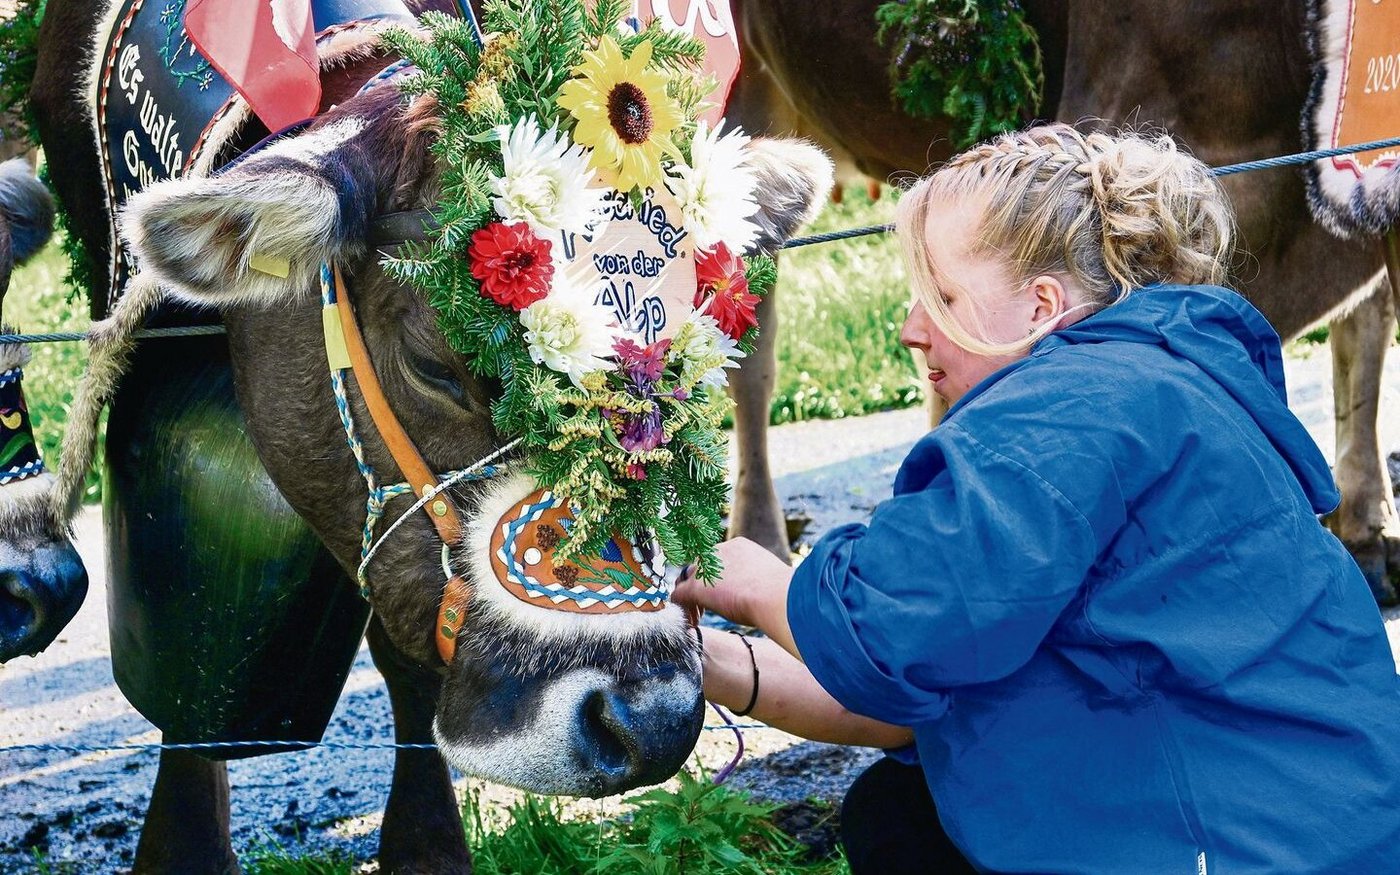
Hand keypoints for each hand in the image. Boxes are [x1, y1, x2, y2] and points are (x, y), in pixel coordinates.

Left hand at [673, 538, 793, 629]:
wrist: (777, 596)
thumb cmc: (782, 592)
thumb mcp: (769, 579)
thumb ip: (757, 580)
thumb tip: (765, 593)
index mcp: (738, 547)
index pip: (717, 561)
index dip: (717, 579)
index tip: (723, 594)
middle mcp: (718, 552)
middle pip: (698, 569)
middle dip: (701, 587)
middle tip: (707, 608)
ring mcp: (705, 569)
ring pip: (687, 582)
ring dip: (691, 600)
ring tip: (699, 618)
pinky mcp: (696, 588)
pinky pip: (679, 597)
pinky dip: (683, 611)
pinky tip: (692, 624)